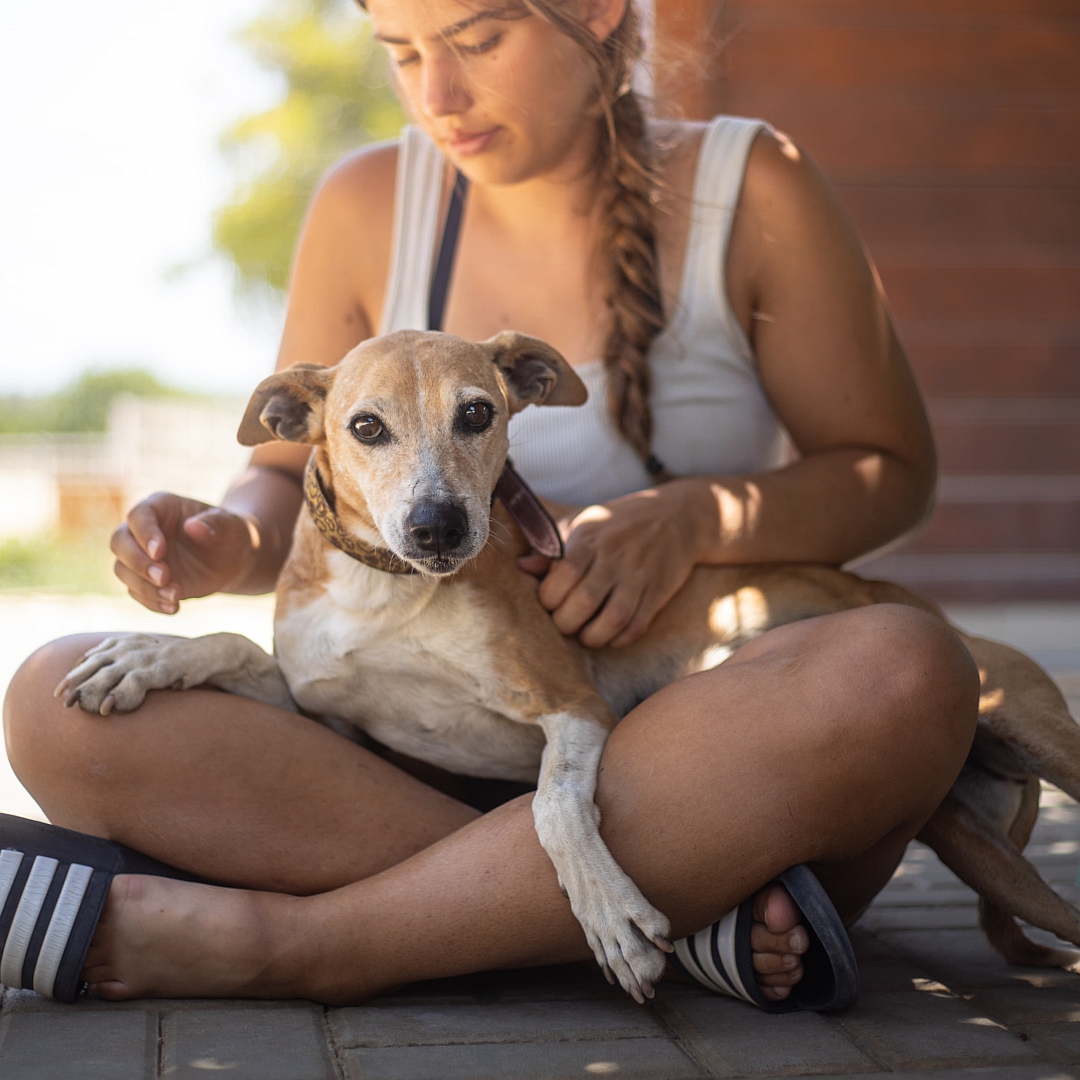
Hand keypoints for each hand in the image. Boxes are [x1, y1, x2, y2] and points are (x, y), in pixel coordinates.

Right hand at [110, 493, 257, 612]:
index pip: (139, 516)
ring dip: (144, 586)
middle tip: (164, 577)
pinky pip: (136, 592)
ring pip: (123, 570)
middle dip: (138, 563)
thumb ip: (217, 523)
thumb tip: (193, 527)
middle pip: (120, 542)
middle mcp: (144, 530)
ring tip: (175, 595)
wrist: (233, 559)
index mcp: (161, 506)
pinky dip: (151, 602)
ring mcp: (142, 555)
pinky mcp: (146, 579)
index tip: (160, 552)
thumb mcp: (233, 526)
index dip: (145, 534)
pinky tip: (174, 607)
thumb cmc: (232, 533)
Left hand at [521, 481, 708, 648]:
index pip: (563, 574)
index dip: (549, 597)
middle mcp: (614, 557)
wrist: (680, 516)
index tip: (549, 603)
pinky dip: (619, 638)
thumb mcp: (584, 521)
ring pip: (612, 619)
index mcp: (590, 538)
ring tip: (584, 635)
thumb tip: (521, 566)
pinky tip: (609, 636)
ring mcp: (639, 576)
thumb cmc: (622, 521)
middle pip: (584, 601)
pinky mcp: (658, 592)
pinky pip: (637, 625)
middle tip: (564, 623)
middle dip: (566, 622)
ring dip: (592, 636)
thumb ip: (552, 545)